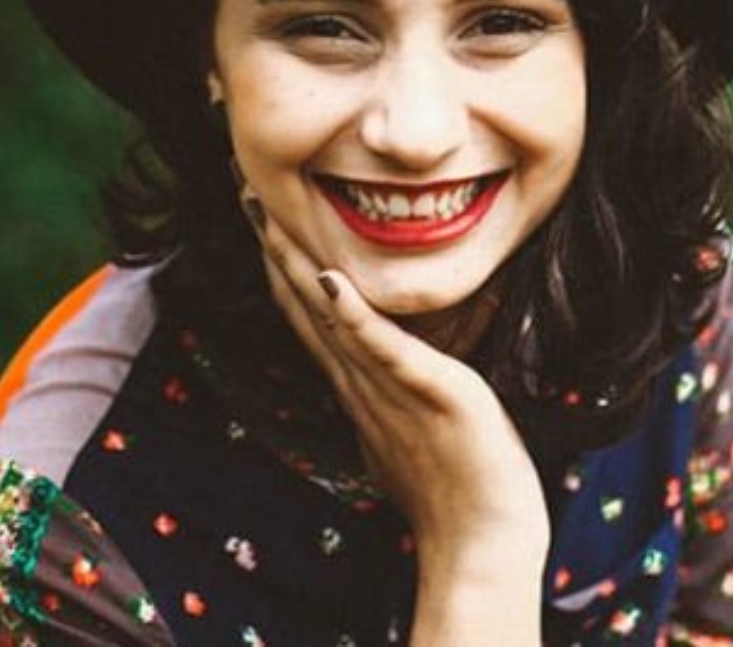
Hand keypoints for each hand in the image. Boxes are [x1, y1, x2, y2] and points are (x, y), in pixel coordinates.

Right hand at [242, 192, 546, 644]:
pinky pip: (382, 346)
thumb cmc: (460, 488)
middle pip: (306, 307)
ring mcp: (387, 388)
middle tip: (248, 193)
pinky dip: (352, 313)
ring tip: (269, 216)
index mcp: (359, 389)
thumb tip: (382, 374)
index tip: (263, 219)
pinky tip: (329, 277)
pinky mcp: (425, 389)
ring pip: (331, 318)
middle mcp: (361, 385)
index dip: (284, 268)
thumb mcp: (413, 427)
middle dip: (276, 250)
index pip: (311, 318)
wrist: (484, 538)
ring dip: (297, 266)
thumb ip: (392, 393)